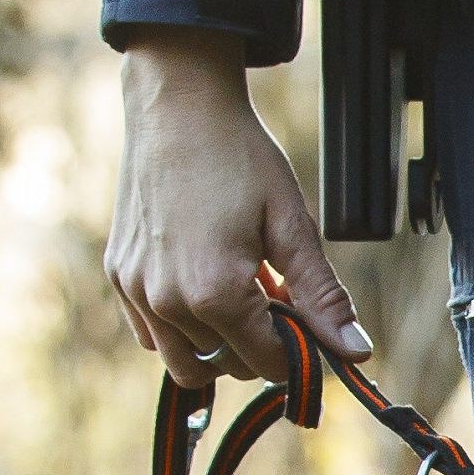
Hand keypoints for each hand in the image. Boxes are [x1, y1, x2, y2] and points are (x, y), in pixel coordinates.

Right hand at [106, 27, 368, 387]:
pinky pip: (152, 335)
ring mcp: (135, 290)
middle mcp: (167, 301)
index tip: (309, 324)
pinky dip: (182, 328)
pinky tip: (203, 286)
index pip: (268, 363)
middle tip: (275, 297)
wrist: (177, 107)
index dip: (298, 352)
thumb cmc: (239, 159)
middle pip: (229, 367)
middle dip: (259, 347)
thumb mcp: (292, 227)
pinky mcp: (118, 276)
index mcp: (215, 293)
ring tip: (241, 291)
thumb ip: (323, 297)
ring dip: (220, 343)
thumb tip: (355, 352)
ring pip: (187, 361)